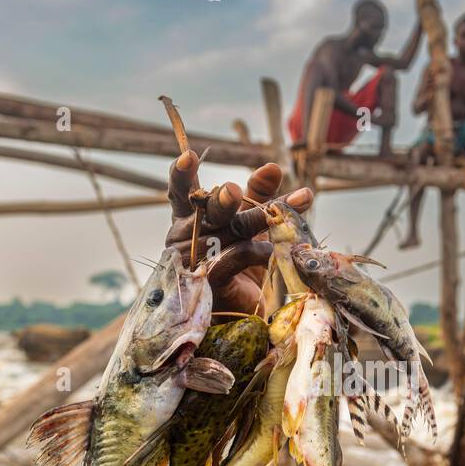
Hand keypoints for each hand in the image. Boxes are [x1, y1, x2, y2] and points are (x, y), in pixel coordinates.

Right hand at [164, 155, 313, 312]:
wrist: (241, 309)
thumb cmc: (238, 260)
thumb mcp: (248, 224)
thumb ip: (258, 196)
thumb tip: (272, 167)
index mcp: (190, 215)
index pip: (181, 191)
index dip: (182, 174)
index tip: (189, 156)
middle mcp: (187, 234)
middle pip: (211, 209)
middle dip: (224, 199)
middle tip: (235, 191)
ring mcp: (196, 258)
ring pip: (231, 230)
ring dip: (260, 220)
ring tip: (283, 212)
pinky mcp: (211, 280)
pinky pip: (237, 257)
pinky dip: (259, 252)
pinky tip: (273, 252)